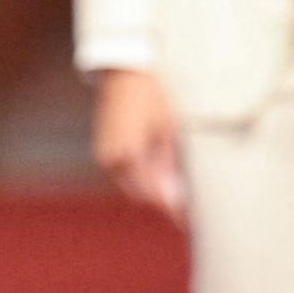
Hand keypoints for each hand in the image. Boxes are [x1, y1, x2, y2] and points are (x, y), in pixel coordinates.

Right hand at [92, 69, 184, 226]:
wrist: (125, 72)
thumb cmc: (153, 96)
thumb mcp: (170, 129)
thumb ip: (172, 166)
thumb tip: (178, 198)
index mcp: (129, 155)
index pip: (154, 196)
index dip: (173, 210)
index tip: (191, 220)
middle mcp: (112, 160)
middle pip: (142, 195)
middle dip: (164, 200)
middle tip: (188, 207)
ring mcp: (105, 156)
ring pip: (132, 186)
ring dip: (151, 188)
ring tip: (176, 185)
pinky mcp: (103, 151)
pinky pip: (124, 174)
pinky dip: (141, 176)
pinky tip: (158, 168)